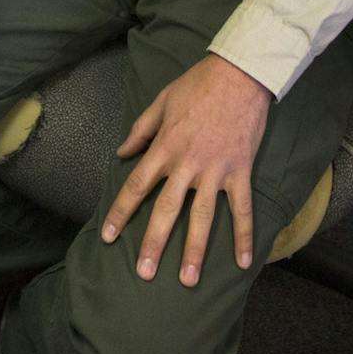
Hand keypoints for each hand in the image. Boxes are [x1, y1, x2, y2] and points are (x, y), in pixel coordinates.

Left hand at [100, 54, 271, 286]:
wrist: (240, 74)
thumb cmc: (198, 84)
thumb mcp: (161, 102)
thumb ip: (141, 130)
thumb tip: (121, 153)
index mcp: (165, 147)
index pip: (136, 186)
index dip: (120, 212)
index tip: (108, 236)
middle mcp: (187, 164)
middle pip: (167, 210)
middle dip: (153, 243)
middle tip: (143, 273)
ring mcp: (215, 170)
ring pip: (202, 216)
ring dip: (195, 250)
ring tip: (188, 279)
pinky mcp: (240, 170)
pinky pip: (241, 208)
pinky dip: (244, 235)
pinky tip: (244, 262)